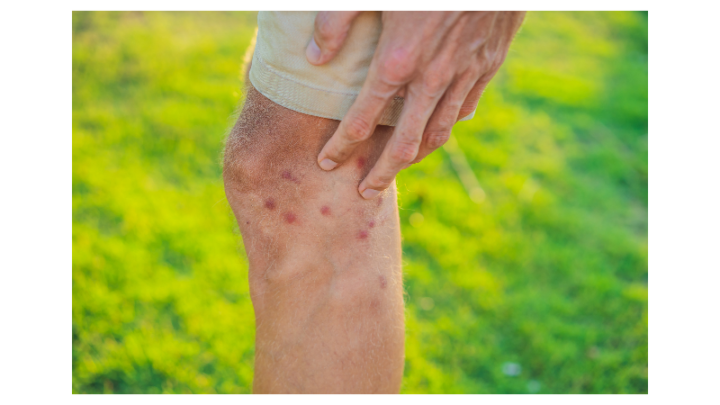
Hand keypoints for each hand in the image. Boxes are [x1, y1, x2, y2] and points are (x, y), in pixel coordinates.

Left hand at [307, 9, 525, 198]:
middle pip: (403, 144)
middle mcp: (431, 77)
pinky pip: (466, 108)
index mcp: (397, 59)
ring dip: (415, 157)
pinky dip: (448, 125)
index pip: (361, 120)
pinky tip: (436, 130)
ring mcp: (464, 74)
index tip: (326, 162)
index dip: (341, 146)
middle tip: (364, 192)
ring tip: (397, 169)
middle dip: (380, 173)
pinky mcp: (488, 64)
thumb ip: (336, 20)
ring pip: (438, 133)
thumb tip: (314, 57)